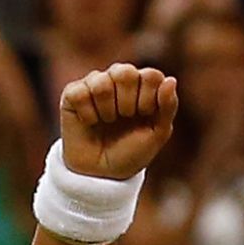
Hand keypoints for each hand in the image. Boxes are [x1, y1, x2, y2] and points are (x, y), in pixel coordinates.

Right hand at [59, 64, 178, 180]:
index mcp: (144, 85)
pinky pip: (80, 93)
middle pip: (125, 72)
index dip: (149, 98)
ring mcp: (95, 84)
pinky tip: (90, 122)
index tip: (145, 115)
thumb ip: (168, 106)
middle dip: (128, 102)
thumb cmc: (133, 151)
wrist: (103, 172)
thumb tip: (171, 80)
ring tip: (108, 121)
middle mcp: (119, 79)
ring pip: (101, 82)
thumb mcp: (158, 133)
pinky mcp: (72, 93)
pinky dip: (88, 114)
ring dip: (108, 110)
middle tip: (125, 117)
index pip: (152, 75)